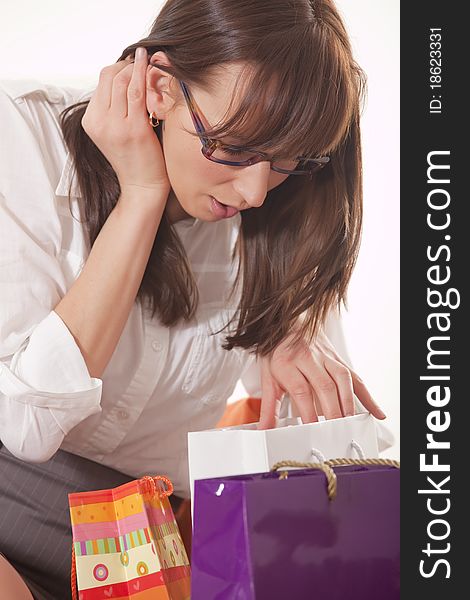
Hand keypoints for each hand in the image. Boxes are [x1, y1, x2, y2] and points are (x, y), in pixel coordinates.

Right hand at [81, 47, 170, 199]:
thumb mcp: (114, 132)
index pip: (101, 81)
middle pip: (109, 76)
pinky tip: (152, 66)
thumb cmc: (135, 159)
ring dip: (137, 67)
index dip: (118, 67)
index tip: (133, 63)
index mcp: (90, 121)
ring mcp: (116, 126)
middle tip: (142, 60)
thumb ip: (114, 109)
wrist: (142, 187)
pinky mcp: (135, 129)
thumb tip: (125, 79)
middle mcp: (99, 122)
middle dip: (127, 64)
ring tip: (149, 61)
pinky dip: (144, 75)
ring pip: (123, 81)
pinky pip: (138, 93)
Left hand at [257, 326, 385, 428]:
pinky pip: (354, 377)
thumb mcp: (267, 376)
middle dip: (332, 410)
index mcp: (288, 362)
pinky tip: (375, 411)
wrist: (286, 321)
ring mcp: (326, 357)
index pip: (300, 390)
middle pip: (324, 386)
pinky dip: (366, 395)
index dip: (308, 411)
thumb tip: (264, 429)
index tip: (312, 429)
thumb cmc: (277, 351)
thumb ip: (269, 406)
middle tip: (336, 431)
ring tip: (351, 422)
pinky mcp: (338, 358)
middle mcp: (308, 358)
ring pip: (342, 379)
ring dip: (348, 402)